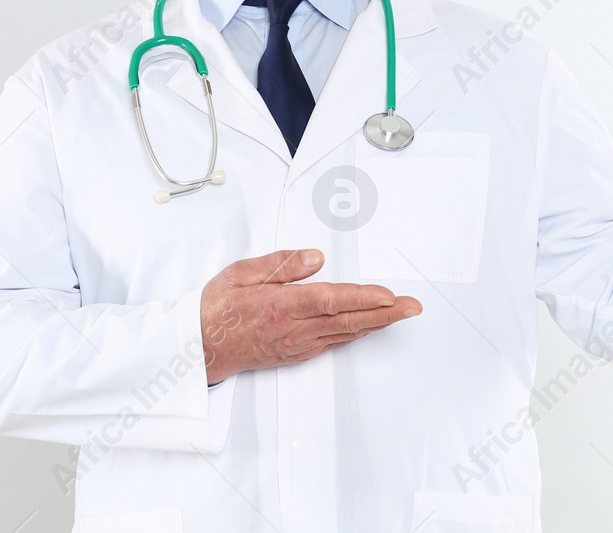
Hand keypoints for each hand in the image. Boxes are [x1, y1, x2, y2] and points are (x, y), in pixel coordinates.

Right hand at [200, 249, 421, 383]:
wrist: (199, 349)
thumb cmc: (216, 308)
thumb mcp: (240, 274)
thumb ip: (280, 264)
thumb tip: (315, 258)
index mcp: (280, 306)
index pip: (330, 300)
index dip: (362, 298)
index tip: (388, 296)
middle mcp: (293, 329)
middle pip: (348, 320)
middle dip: (385, 314)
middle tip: (413, 307)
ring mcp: (297, 344)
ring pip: (345, 333)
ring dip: (377, 323)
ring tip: (402, 313)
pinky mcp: (297, 354)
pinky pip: (333, 342)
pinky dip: (356, 333)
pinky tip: (370, 326)